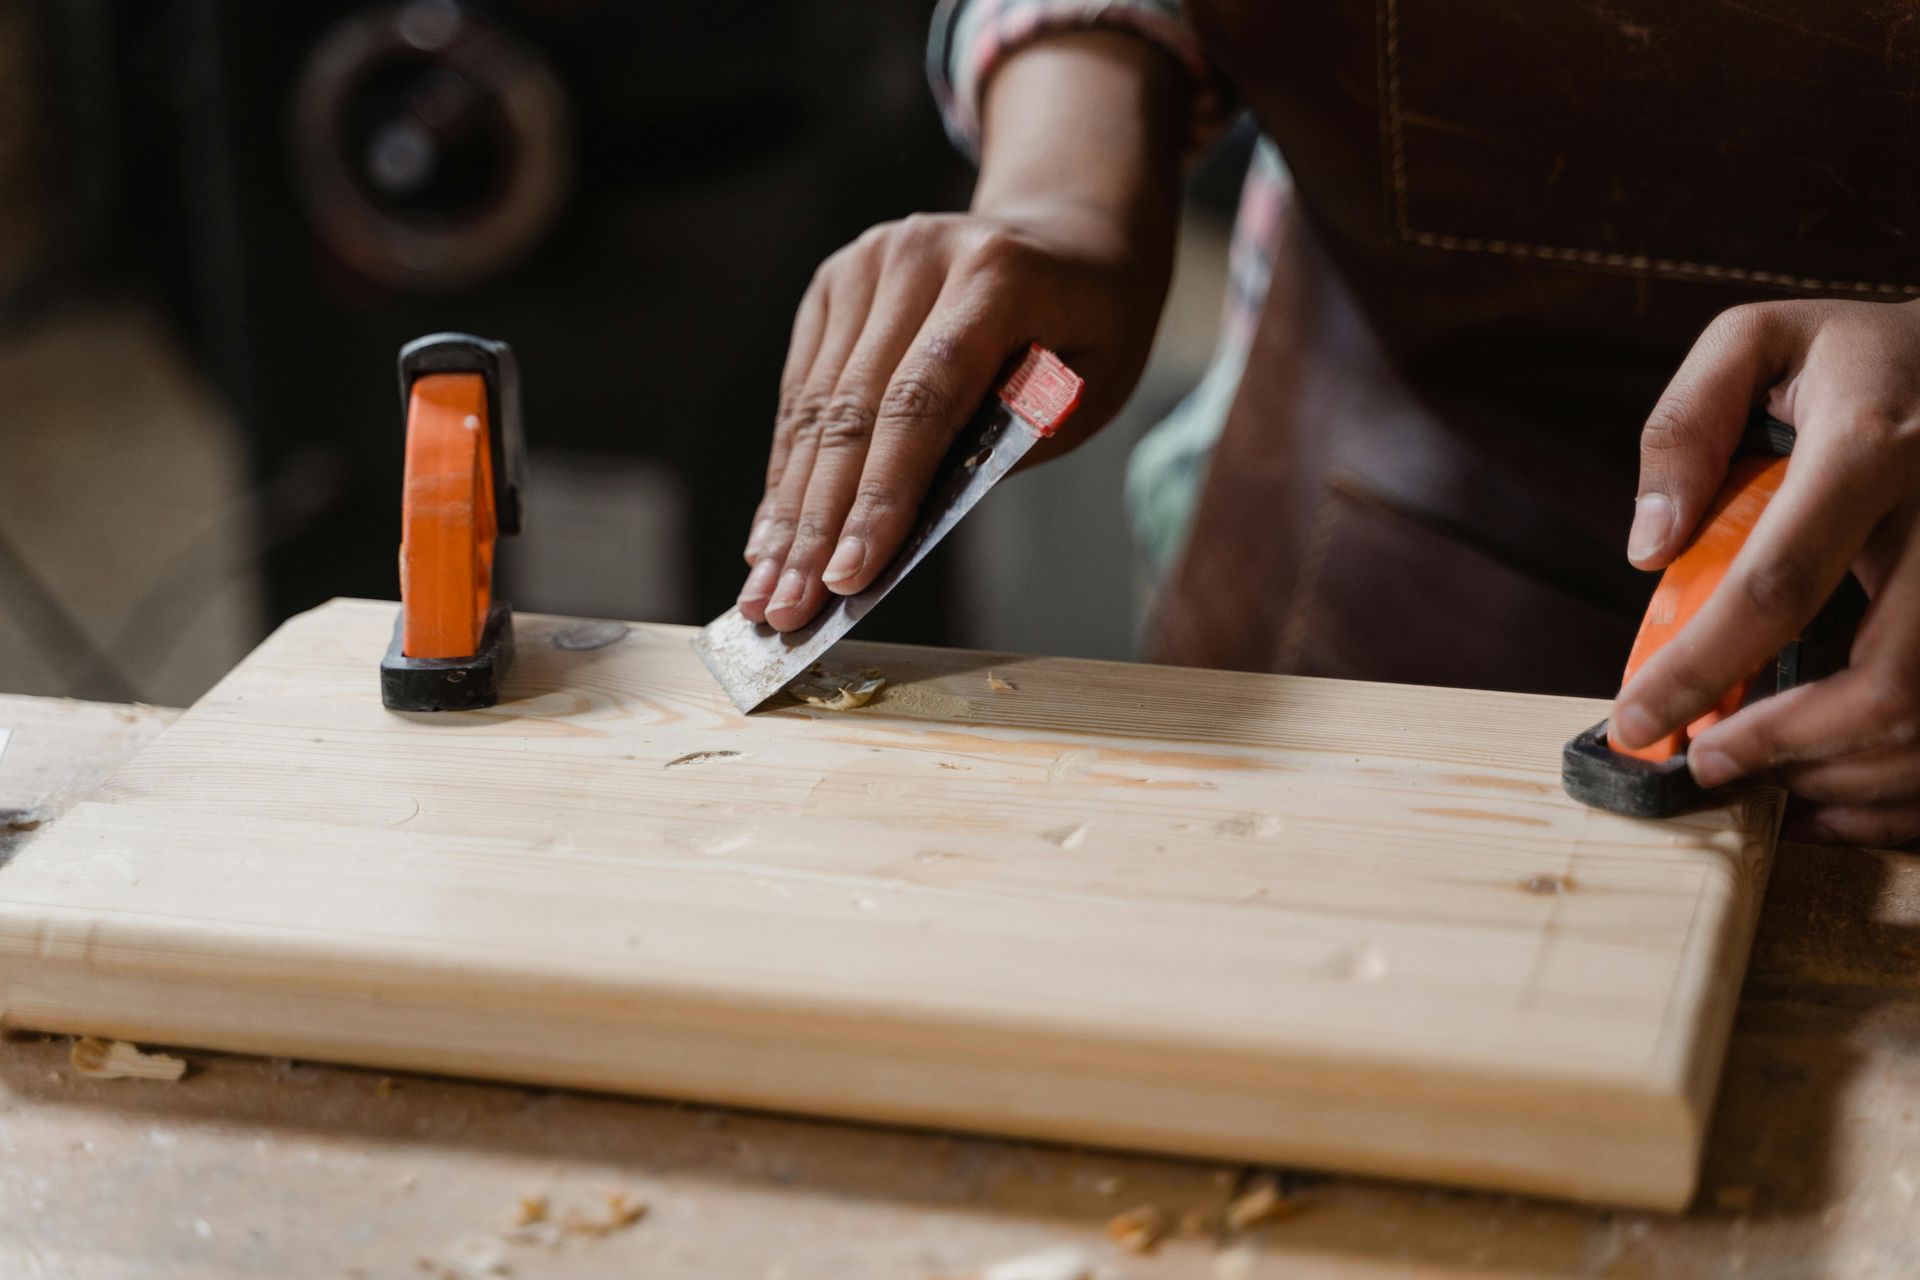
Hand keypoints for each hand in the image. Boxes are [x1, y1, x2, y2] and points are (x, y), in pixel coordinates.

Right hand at [735, 29, 1186, 631]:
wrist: (1065, 234)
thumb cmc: (1086, 329)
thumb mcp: (1090, 385)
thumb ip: (1011, 441)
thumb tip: (908, 525)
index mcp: (996, 276)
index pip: (922, 401)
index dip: (880, 496)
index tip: (849, 577)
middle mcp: (916, 256)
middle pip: (852, 411)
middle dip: (816, 524)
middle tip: (786, 611)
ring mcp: (864, 264)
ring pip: (814, 409)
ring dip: (788, 511)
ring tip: (765, 594)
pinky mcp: (831, 285)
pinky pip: (801, 393)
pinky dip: (787, 471)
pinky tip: (769, 537)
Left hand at [1610, 298, 1919, 845]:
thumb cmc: (1867, 357)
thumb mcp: (1762, 341)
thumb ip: (1686, 426)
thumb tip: (1649, 545)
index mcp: (1874, 445)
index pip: (1777, 583)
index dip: (1700, 668)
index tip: (1636, 720)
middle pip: (1886, 680)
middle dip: (1784, 746)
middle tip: (1705, 766)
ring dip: (1845, 776)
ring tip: (1766, 782)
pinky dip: (1904, 790)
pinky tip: (1839, 795)